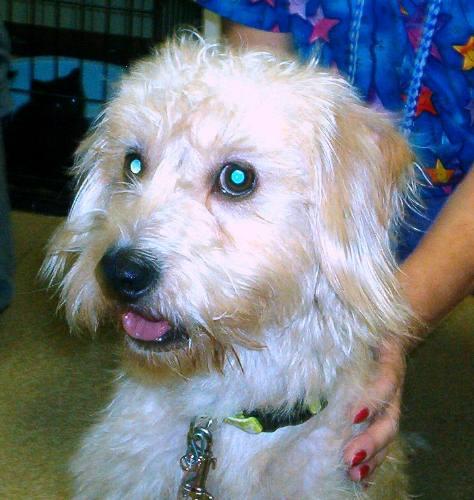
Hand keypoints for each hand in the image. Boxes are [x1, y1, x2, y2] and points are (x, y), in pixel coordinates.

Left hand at [343, 341, 406, 482]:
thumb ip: (341, 333)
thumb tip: (315, 329)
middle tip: (349, 456)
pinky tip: (359, 477)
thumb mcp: (355, 331)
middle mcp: (393, 389)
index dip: (372, 400)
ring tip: (354, 474)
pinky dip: (373, 461)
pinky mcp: (383, 418)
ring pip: (388, 437)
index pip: (386, 382)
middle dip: (370, 440)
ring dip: (372, 457)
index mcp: (389, 363)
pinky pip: (383, 444)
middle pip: (389, 419)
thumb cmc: (363, 334)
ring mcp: (391, 406)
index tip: (353, 416)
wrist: (383, 337)